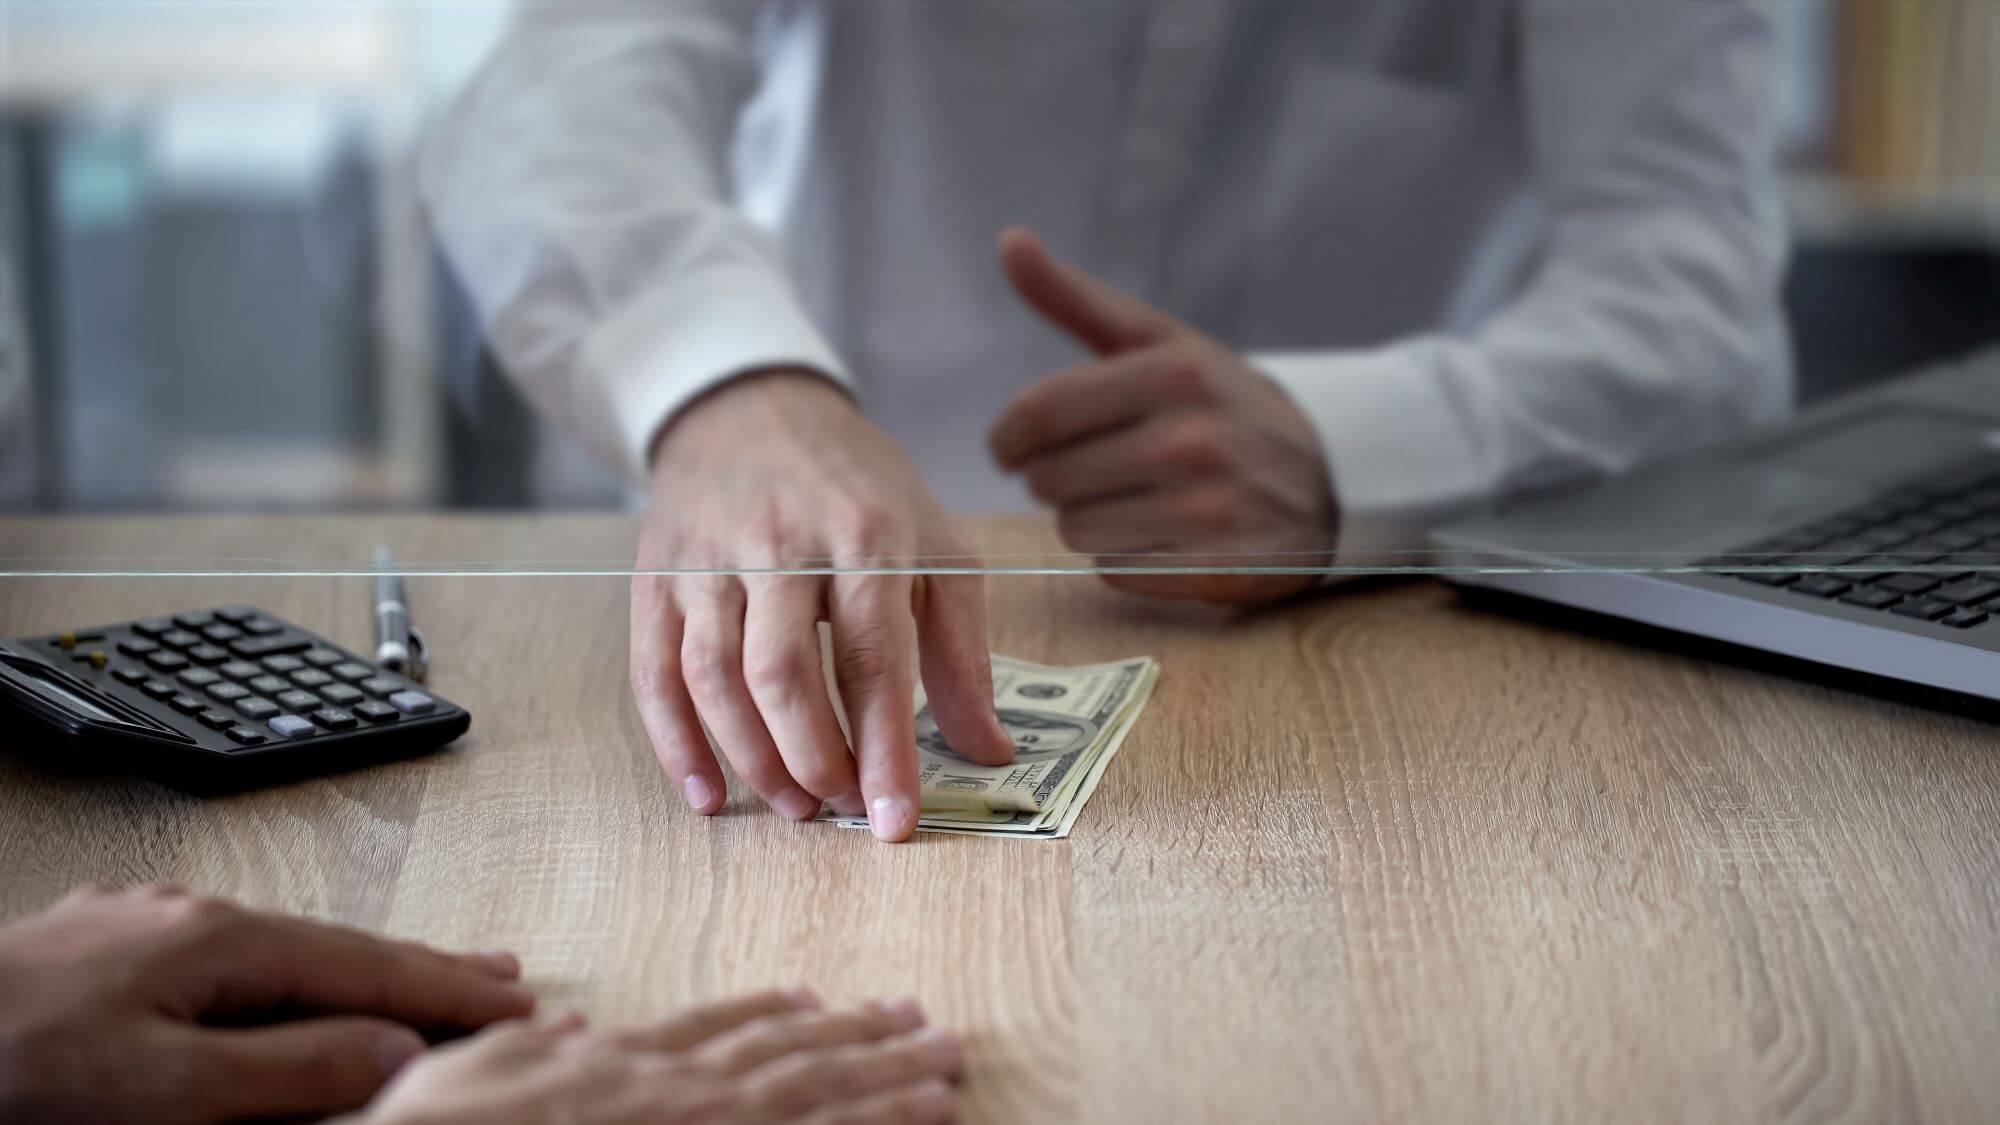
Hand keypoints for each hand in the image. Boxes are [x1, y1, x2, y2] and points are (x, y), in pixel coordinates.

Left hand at [0, 884, 534, 1124]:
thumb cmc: (10, 1076)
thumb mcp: (164, 1093)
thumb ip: (290, 1070)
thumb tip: (395, 1051)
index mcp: (216, 941)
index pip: (369, 966)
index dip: (451, 990)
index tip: (520, 1003)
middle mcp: (187, 918)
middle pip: (336, 946)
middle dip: (425, 968)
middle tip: (501, 978)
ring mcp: (142, 930)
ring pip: (283, 952)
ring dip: (360, 972)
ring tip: (420, 984)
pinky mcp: (105, 957)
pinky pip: (229, 960)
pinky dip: (290, 976)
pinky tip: (295, 986)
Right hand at [357, 991, 961, 1124]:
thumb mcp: (474, 1072)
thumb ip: (532, 1047)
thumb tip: (566, 1022)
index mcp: (627, 1062)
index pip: (716, 1028)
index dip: (773, 1011)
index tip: (818, 1002)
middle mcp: (684, 1091)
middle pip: (793, 1056)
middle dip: (864, 1040)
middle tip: (925, 1025)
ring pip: (824, 1097)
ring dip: (893, 1080)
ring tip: (947, 1066)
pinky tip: (922, 1121)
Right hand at [634, 370, 1013, 841]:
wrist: (753, 408)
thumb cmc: (859, 489)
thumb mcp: (936, 547)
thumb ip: (962, 652)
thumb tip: (988, 750)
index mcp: (866, 534)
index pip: (874, 657)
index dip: (884, 749)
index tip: (893, 822)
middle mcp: (780, 543)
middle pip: (784, 674)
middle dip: (813, 759)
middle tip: (839, 806)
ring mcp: (708, 559)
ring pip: (715, 679)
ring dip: (752, 759)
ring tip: (793, 805)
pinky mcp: (656, 577)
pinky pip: (654, 673)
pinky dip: (677, 744)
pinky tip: (708, 794)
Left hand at [989, 228, 1338, 602]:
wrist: (1328, 476)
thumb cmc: (1220, 404)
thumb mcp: (1160, 341)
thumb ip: (1076, 298)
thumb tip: (1010, 240)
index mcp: (1173, 372)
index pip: (1039, 413)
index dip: (1008, 437)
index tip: (1009, 448)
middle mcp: (1193, 439)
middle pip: (1050, 479)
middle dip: (1059, 478)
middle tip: (1097, 470)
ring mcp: (1209, 508)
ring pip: (1076, 531)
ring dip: (1093, 521)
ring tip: (1136, 501)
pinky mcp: (1219, 568)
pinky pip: (1116, 573)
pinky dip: (1127, 559)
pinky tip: (1164, 537)